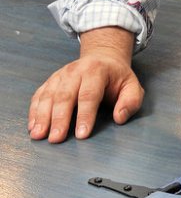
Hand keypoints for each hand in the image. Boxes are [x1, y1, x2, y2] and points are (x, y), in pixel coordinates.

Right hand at [28, 27, 143, 142]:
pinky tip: (32, 126)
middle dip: (60, 119)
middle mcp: (75, 71)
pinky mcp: (50, 81)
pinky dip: (34, 111)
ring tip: (39, 135)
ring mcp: (60, 75)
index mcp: (96, 70)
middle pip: (65, 96)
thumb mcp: (132, 86)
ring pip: (49, 96)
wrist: (102, 58)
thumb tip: (119, 117)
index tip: (82, 135)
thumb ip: (130, 102)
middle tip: (56, 139)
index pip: (89, 95)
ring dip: (42, 116)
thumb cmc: (117, 78)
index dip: (85, 115)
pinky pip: (39, 96)